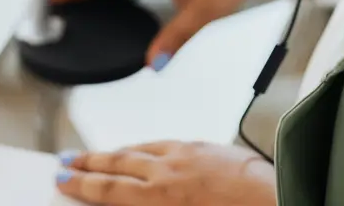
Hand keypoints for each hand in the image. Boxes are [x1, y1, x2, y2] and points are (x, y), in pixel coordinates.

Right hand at [54, 141, 275, 205]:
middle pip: (117, 162)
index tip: (63, 178)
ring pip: (141, 149)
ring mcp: (188, 154)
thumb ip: (149, 205)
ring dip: (116, 152)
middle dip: (88, 162)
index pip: (108, 189)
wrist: (281, 199)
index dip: (80, 183)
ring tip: (100, 155)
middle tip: (68, 160)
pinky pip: (167, 143)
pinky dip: (148, 146)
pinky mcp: (207, 146)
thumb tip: (128, 201)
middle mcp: (168, 171)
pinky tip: (148, 149)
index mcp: (159, 198)